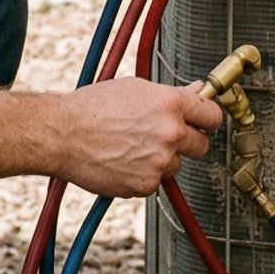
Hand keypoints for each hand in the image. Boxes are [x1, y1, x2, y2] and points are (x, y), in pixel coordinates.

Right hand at [56, 78, 222, 197]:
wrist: (62, 134)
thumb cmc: (93, 107)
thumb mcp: (134, 89)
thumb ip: (170, 94)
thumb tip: (197, 91)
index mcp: (170, 104)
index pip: (212, 115)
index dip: (206, 119)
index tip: (201, 122)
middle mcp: (170, 133)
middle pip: (201, 145)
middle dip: (187, 142)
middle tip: (164, 137)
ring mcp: (159, 161)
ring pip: (176, 165)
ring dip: (161, 159)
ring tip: (131, 146)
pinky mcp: (145, 184)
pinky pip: (155, 181)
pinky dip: (143, 175)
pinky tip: (123, 160)